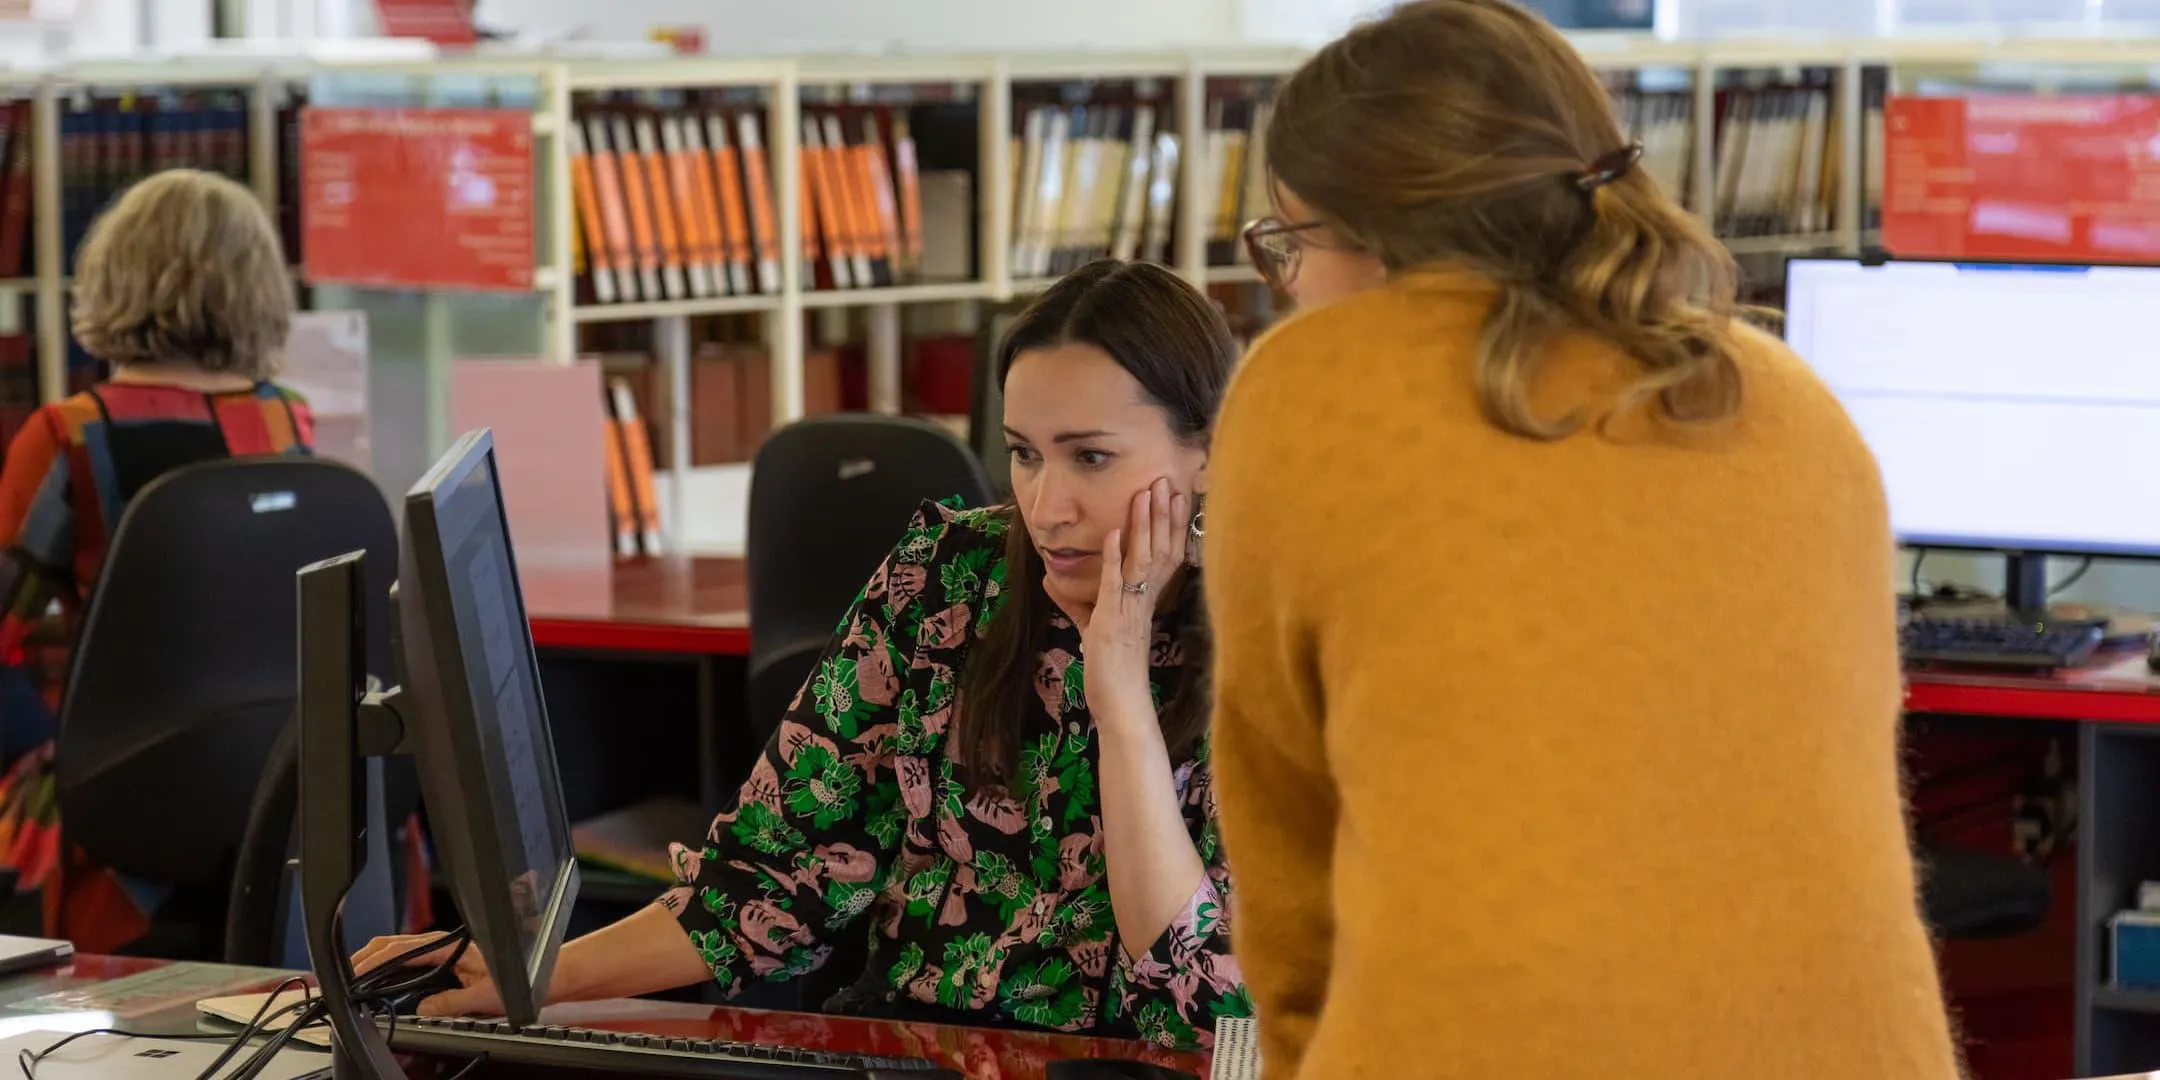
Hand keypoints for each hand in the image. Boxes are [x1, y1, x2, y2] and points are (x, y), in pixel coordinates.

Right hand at [352, 933, 502, 1017]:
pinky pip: (404, 957)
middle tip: (341, 976)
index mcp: (447, 947)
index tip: (354, 974)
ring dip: (371, 960)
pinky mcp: (437, 959)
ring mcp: (437, 950)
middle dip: (363, 958)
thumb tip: (422, 1009)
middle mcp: (440, 944)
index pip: (399, 949)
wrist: (533, 975)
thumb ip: (451, 1002)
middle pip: (391, 944)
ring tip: (350, 976)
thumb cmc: (512, 979)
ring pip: (395, 948)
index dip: (373, 961)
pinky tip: (374, 976)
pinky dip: (384, 963)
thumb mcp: (483, 996)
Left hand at [1081, 478, 1186, 727]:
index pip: (1165, 553)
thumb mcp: (1089, 626)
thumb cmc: (1110, 668)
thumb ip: (1072, 599)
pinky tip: (1114, 533)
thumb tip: (1049, 578)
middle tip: (1167, 479)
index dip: (1171, 524)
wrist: (1121, 702)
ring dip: (1144, 524)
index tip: (1175, 495)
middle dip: (1163, 512)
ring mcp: (1130, 608)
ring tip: (1145, 492)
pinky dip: (1114, 557)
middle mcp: (1144, 600)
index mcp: (1145, 600)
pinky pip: (1116, 584)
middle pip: (1161, 548)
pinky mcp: (1112, 620)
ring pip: (1143, 558)